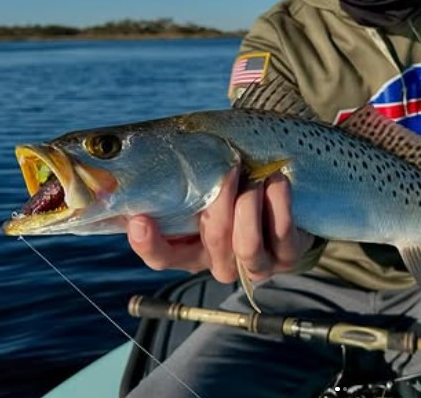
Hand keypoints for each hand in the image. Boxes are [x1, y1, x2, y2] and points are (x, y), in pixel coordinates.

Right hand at [126, 165, 314, 282]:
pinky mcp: (286, 257)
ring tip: (255, 175)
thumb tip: (134, 154)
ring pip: (247, 244)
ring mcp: (254, 265)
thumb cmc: (235, 189)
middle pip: (215, 239)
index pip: (161, 257)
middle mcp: (220, 263)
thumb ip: (180, 180)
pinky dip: (278, 200)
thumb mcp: (206, 187)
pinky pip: (281, 232)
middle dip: (222, 199)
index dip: (147, 243)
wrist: (283, 205)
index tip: (140, 218)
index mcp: (191, 250)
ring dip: (251, 202)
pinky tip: (276, 179)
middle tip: (230, 167)